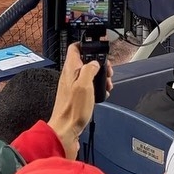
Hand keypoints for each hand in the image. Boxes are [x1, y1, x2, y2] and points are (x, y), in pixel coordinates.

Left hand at [48, 42, 113, 158]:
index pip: (75, 47)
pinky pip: (88, 84)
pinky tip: (102, 93)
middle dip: (99, 63)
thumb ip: (90, 68)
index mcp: (70, 69)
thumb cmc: (73, 110)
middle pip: (86, 59)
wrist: (66, 130)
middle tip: (107, 70)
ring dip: (100, 75)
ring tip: (107, 83)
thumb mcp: (85, 85)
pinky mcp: (76, 95)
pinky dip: (97, 86)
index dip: (86, 44)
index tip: (98, 46)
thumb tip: (95, 63)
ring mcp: (72, 85)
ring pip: (89, 72)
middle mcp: (70, 75)